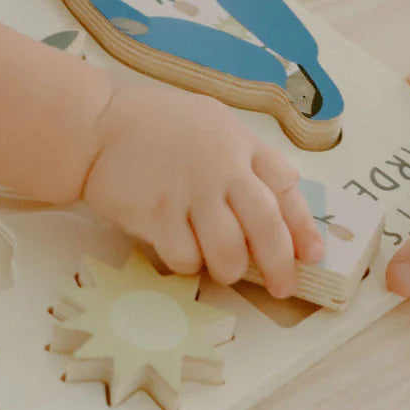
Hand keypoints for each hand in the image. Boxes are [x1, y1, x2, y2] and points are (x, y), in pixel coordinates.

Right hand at [82, 85, 324, 298]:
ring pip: (229, 252)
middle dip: (280, 264)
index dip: (303, 225)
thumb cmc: (156, 125)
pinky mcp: (157, 213)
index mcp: (239, 143)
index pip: (286, 186)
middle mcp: (221, 167)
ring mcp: (189, 191)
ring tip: (224, 269)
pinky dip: (189, 265)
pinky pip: (186, 258)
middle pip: (266, 226)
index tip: (312, 253)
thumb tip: (275, 200)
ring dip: (231, 270)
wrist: (97, 125)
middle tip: (283, 287)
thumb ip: (243, 156)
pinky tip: (182, 251)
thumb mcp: (211, 122)